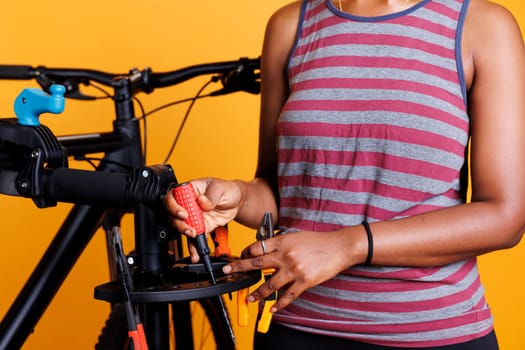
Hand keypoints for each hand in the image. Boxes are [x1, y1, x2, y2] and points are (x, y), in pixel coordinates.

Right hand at [164, 178, 242, 260]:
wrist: (237, 202)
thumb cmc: (227, 189)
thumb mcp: (220, 188)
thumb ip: (211, 196)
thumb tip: (202, 201)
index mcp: (189, 190)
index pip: (173, 196)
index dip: (174, 206)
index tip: (183, 213)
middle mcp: (188, 204)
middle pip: (174, 215)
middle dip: (180, 224)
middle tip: (190, 228)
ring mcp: (193, 217)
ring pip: (181, 228)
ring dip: (186, 235)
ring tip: (194, 237)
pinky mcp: (200, 227)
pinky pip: (193, 238)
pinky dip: (194, 246)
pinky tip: (196, 252)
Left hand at [223, 230, 354, 312]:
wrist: (338, 247)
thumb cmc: (318, 241)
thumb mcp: (295, 235)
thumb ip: (280, 242)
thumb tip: (265, 249)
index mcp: (282, 241)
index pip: (257, 247)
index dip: (245, 253)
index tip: (240, 257)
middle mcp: (285, 255)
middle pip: (256, 263)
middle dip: (239, 268)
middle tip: (228, 271)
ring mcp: (294, 269)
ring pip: (269, 284)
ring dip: (257, 293)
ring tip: (250, 299)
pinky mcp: (304, 281)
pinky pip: (287, 296)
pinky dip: (279, 304)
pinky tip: (273, 309)